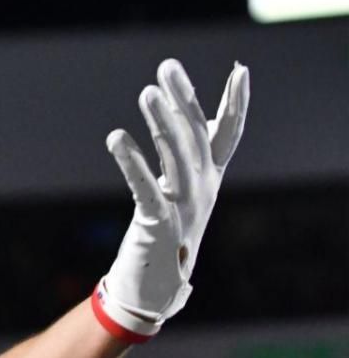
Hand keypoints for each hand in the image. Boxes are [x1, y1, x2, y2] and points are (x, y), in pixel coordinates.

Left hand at [94, 58, 248, 342]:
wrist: (152, 291)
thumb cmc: (165, 236)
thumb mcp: (182, 194)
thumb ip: (186, 159)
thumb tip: (188, 123)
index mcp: (209, 180)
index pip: (227, 134)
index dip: (235, 104)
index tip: (241, 70)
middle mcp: (201, 190)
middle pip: (195, 136)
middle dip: (183, 99)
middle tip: (168, 66)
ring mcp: (182, 208)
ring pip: (176, 159)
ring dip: (162, 124)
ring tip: (147, 92)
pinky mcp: (155, 225)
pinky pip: (145, 188)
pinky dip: (132, 163)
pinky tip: (117, 138)